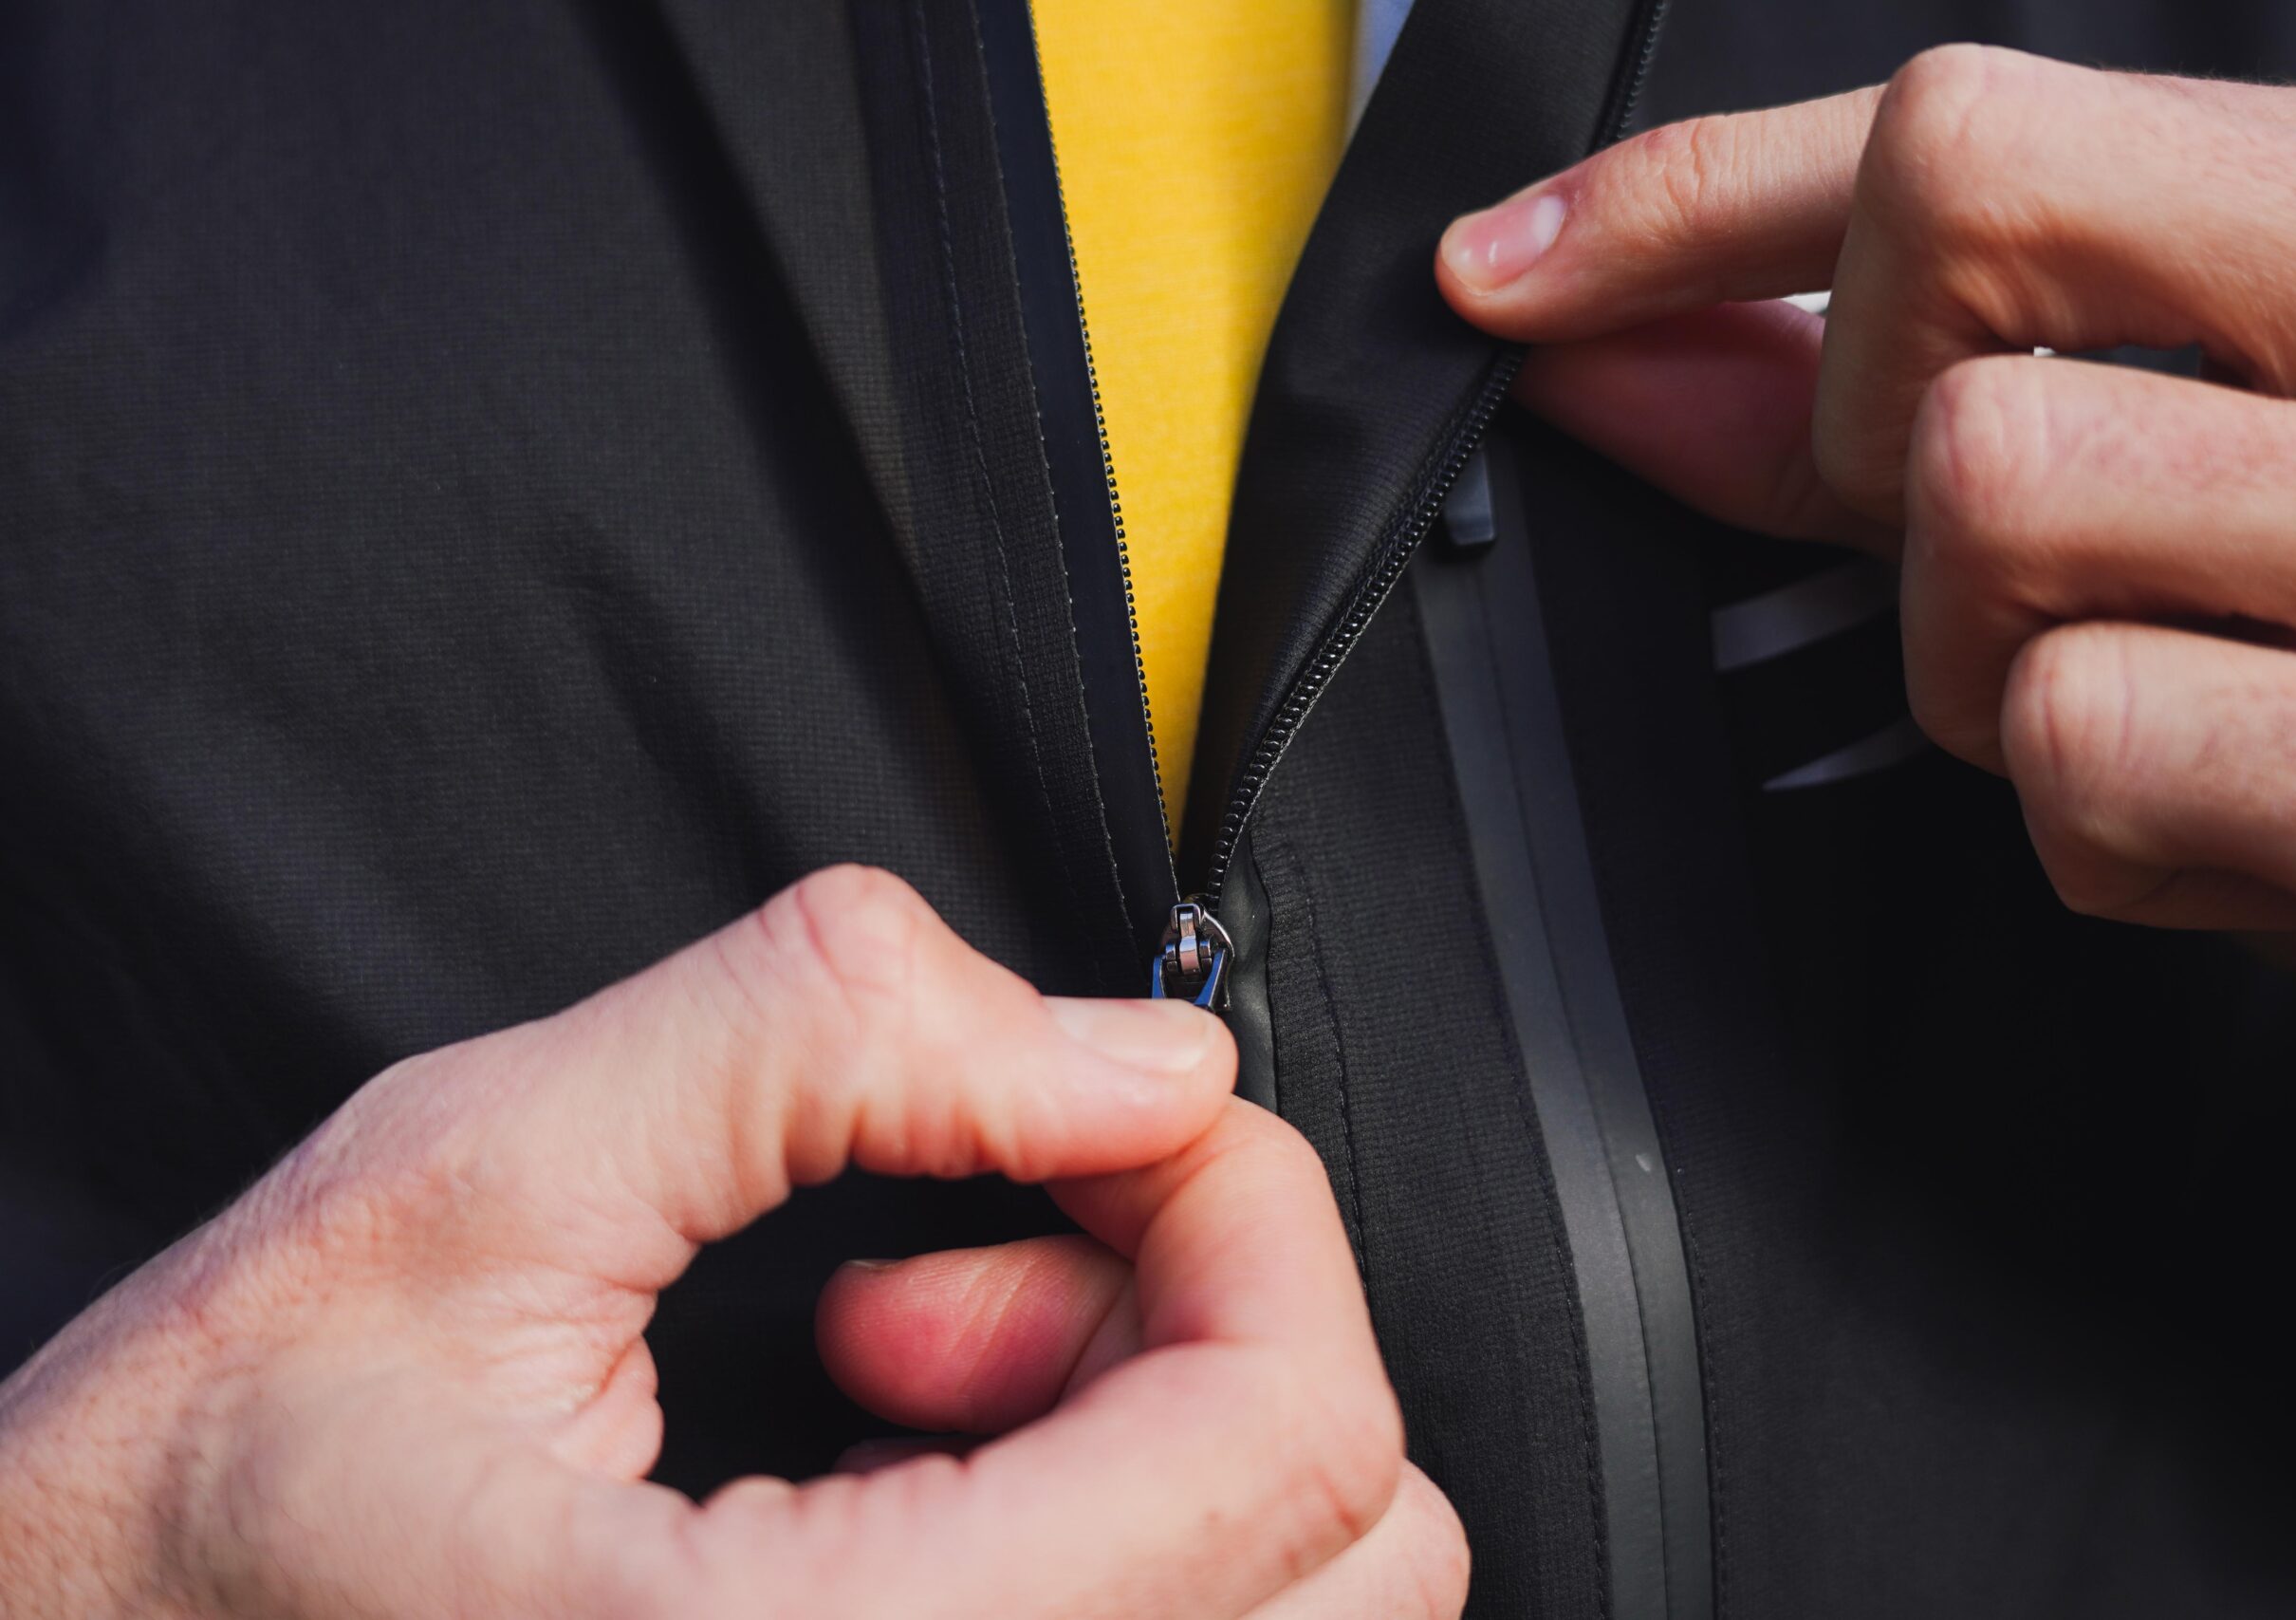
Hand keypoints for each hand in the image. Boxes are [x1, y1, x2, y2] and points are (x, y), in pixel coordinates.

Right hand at [0, 866, 1465, 1617]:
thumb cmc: (205, 1487)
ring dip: (1160, 1424)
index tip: (1107, 1115)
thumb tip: (1142, 1060)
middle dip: (1206, 1315)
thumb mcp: (472, 1178)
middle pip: (1355, 1551)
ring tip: (917, 1364)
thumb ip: (828, 1048)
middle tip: (976, 1250)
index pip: (1282, 1449)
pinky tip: (910, 1470)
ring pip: (1304, 1619)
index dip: (1244, 1206)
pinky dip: (1115, 1526)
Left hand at [1437, 48, 2295, 1181]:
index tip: (1520, 268)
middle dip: (1871, 422)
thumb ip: (1907, 403)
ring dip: (1983, 661)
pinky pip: (2092, 736)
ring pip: (1994, 486)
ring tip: (2163, 724)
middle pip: (1969, 207)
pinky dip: (2104, 839)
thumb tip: (1621, 346)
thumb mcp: (2185, 501)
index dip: (1699, 194)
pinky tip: (2244, 856)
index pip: (1981, 117)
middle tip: (1974, 568)